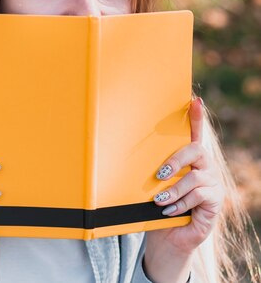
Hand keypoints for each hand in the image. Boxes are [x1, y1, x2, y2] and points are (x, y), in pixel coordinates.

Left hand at [144, 98, 223, 280]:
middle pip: (196, 150)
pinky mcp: (215, 201)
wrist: (167, 238)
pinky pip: (199, 197)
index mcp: (189, 158)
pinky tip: (169, 211)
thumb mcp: (153, 184)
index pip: (195, 132)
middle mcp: (204, 166)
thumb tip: (124, 149)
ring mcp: (212, 183)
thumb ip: (151, 167)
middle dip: (176, 160)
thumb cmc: (157, 205)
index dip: (196, 116)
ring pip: (195, 178)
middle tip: (159, 173)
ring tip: (159, 199)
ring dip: (174, 189)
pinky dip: (181, 204)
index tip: (195, 100)